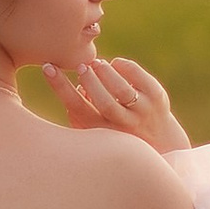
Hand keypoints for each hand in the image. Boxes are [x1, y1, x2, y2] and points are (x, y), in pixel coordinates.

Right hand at [42, 51, 189, 152]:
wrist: (161, 145)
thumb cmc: (117, 132)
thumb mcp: (95, 130)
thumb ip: (79, 113)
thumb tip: (79, 87)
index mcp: (102, 133)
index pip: (76, 108)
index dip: (60, 86)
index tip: (48, 66)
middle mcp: (124, 126)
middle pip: (104, 102)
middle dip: (90, 80)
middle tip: (81, 67)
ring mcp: (143, 112)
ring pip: (122, 90)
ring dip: (105, 72)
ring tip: (97, 64)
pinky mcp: (158, 98)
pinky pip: (139, 77)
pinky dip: (124, 66)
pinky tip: (116, 65)